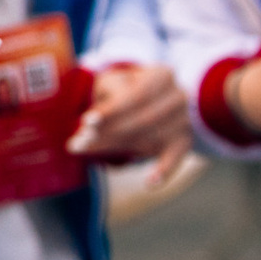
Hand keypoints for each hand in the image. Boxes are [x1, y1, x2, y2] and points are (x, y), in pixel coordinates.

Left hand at [70, 61, 191, 179]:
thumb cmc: (127, 87)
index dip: (110, 110)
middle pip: (140, 121)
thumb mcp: (118, 80)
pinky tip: (150, 183)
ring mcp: (183, 122)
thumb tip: (90, 123)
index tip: (86, 121)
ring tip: (86, 151)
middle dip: (105, 134)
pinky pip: (175, 159)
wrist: (157, 96)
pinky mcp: (183, 142)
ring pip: (148, 140)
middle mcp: (177, 98)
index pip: (134, 96)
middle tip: (77, 143)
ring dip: (115, 149)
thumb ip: (109, 95)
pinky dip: (164, 171)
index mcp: (161, 76)